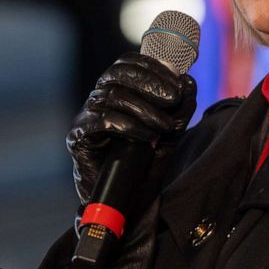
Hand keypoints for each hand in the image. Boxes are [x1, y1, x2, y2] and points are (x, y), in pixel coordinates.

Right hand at [65, 52, 196, 268]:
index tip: (177, 82)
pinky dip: (128, 125)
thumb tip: (189, 82)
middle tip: (173, 98)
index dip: (152, 67)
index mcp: (119, 91)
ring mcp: (87, 117)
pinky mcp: (79, 138)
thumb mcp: (170, 134)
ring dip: (145, 108)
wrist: (126, 205)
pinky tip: (147, 136)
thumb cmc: (145, 165)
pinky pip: (101, 120)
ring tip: (165, 126)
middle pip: (118, 74)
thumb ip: (180, 109)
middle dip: (150, 82)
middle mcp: (99, 99)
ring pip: (112, 95)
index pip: (128, 63)